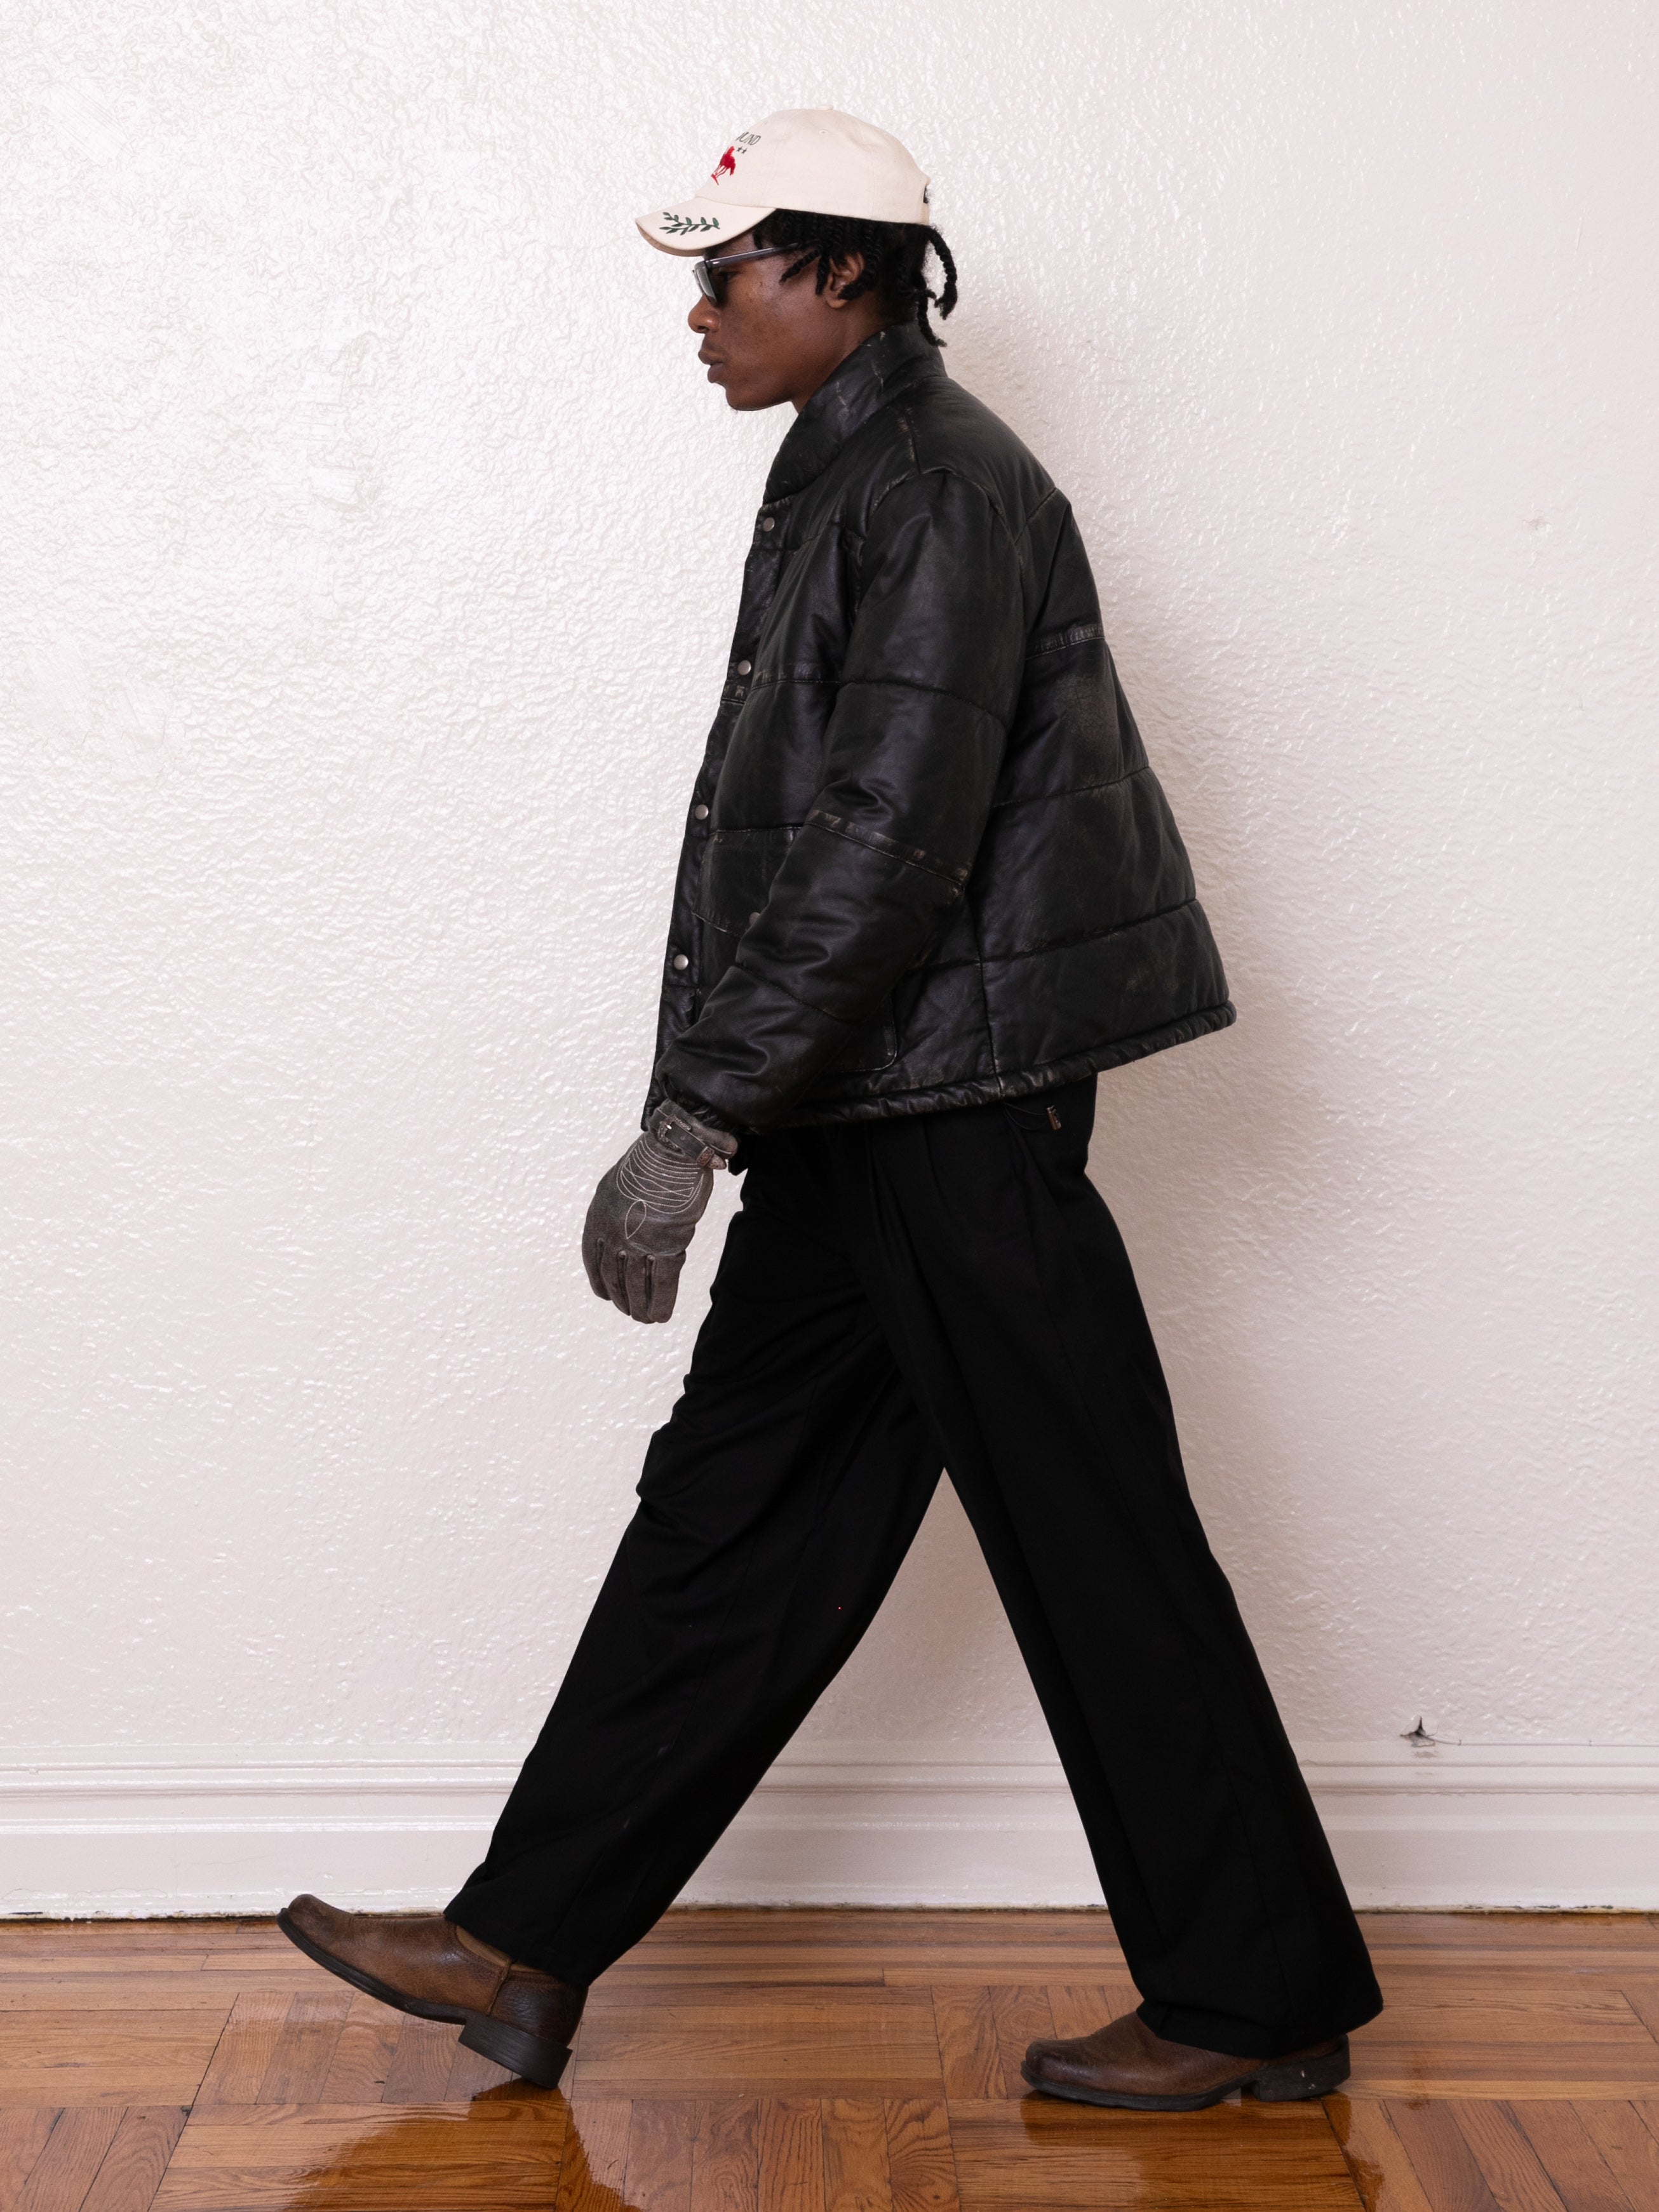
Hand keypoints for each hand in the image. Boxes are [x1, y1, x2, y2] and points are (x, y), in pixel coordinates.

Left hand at [582, 1102, 737, 1323]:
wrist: (674, 1149)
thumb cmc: (654, 1161)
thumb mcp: (621, 1183)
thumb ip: (620, 1207)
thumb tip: (626, 1222)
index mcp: (598, 1217)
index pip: (592, 1259)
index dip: (599, 1282)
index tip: (606, 1296)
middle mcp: (612, 1233)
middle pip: (612, 1276)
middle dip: (621, 1298)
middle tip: (630, 1312)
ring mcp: (638, 1242)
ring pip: (635, 1285)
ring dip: (640, 1306)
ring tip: (645, 1319)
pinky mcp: (666, 1246)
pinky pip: (661, 1284)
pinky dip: (660, 1303)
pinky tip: (662, 1315)